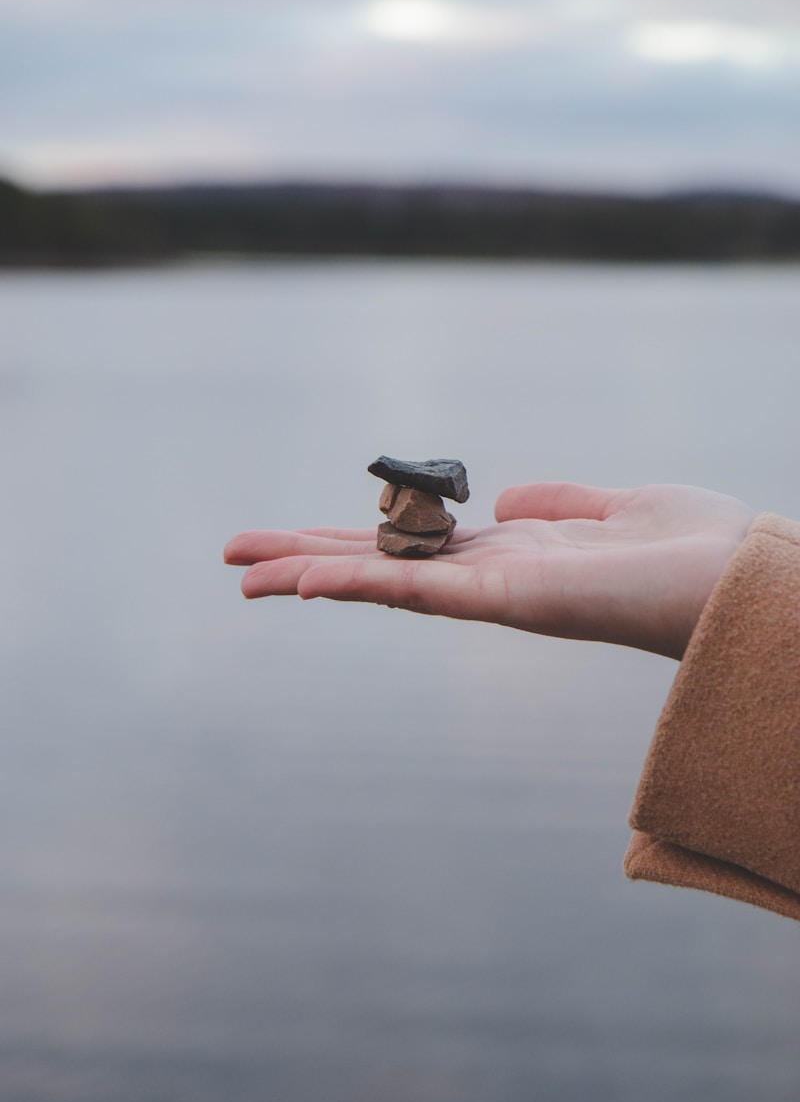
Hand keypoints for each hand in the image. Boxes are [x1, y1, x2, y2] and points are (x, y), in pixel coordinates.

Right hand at [224, 483, 754, 659]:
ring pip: (381, 583)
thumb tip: (507, 500)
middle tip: (235, 557)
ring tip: (244, 571)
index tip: (295, 539)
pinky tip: (306, 580)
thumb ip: (560, 502)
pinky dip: (360, 583)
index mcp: (509, 558)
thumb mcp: (615, 507)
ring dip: (308, 575)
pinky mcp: (507, 601)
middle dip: (305, 560)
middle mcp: (489, 581)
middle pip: (378, 566)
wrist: (737, 581)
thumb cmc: (693, 548)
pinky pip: (419, 590)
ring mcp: (492, 596)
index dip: (349, 542)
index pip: (411, 549)